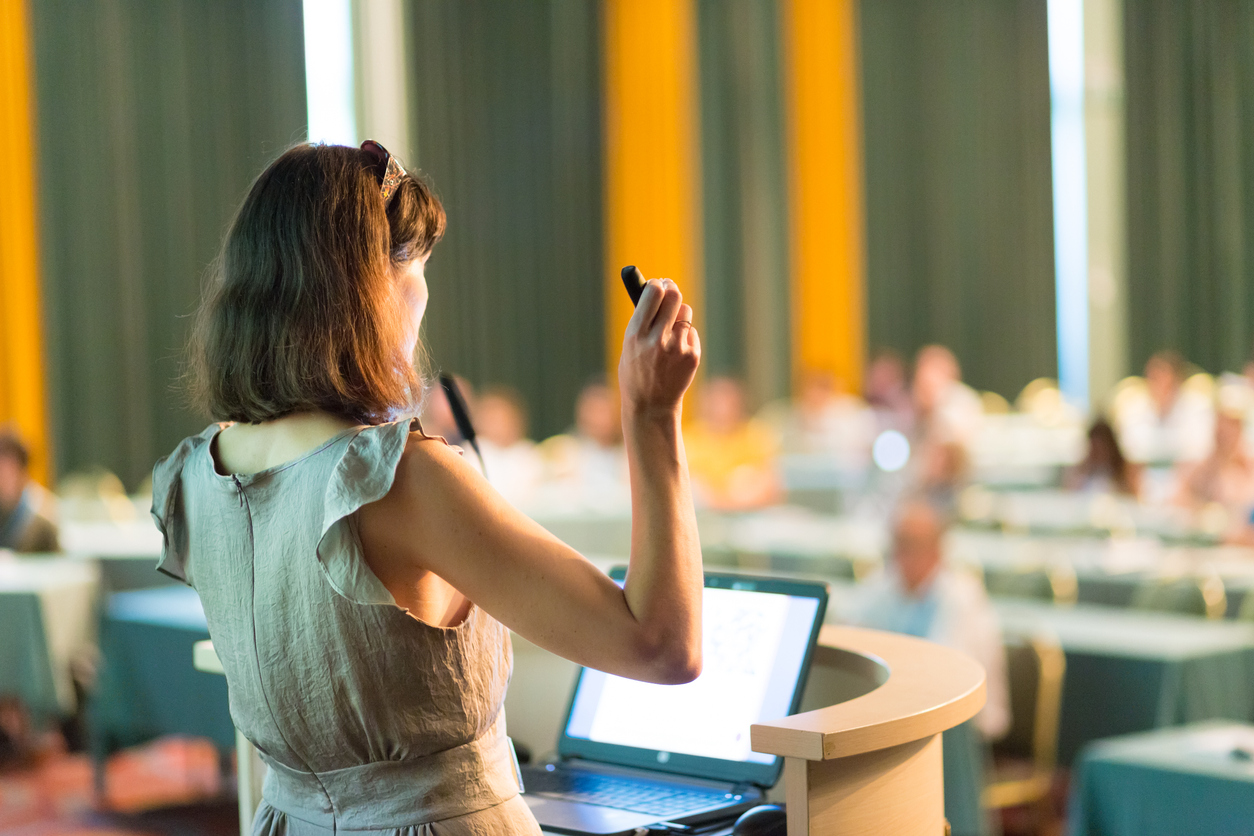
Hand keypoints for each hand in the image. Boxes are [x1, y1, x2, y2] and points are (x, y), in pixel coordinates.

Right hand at [618, 279, 700, 418]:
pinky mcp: (692, 356)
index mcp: (636, 335)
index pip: (653, 293)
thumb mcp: (628, 347)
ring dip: (679, 313)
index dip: (656, 284)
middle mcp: (657, 339)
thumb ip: (641, 322)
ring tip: (670, 328)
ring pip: (685, 311)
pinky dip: (685, 336)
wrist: (651, 406)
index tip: (657, 284)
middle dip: (671, 289)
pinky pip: (691, 332)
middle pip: (674, 295)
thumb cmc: (636, 374)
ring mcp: (677, 348)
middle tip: (669, 290)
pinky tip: (675, 352)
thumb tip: (656, 291)